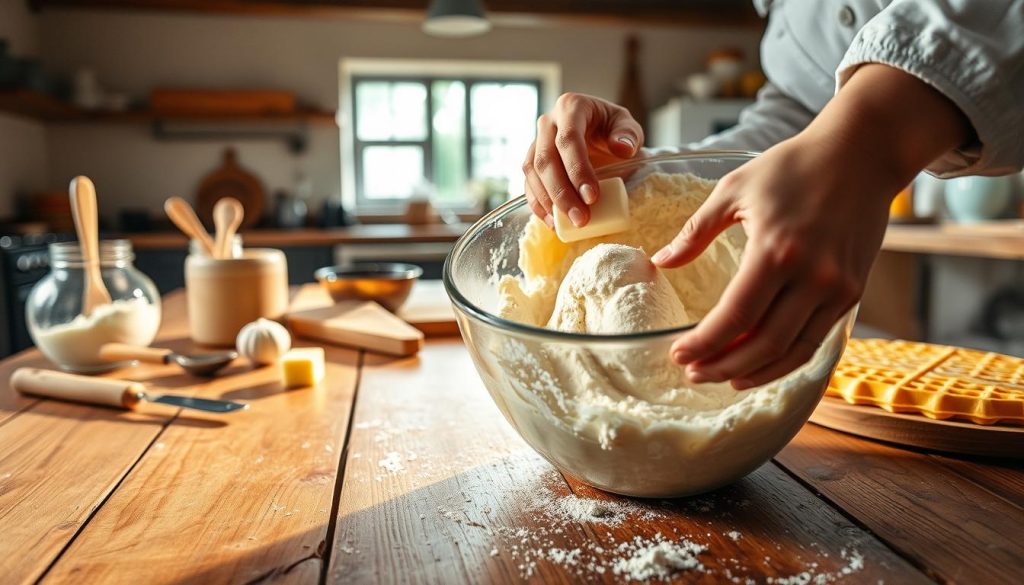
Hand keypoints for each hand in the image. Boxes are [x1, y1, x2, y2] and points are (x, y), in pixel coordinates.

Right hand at [523, 92, 643, 228]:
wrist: (600, 134)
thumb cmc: (613, 130)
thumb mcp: (627, 127)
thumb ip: (628, 135)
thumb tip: (622, 149)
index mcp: (571, 107)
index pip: (568, 139)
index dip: (577, 169)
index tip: (592, 197)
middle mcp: (547, 122)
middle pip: (546, 159)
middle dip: (562, 193)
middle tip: (581, 218)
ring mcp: (536, 142)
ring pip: (533, 173)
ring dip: (549, 202)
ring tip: (568, 224)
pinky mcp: (531, 163)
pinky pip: (528, 184)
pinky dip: (538, 206)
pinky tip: (553, 223)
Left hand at [652, 135, 888, 388]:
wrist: (862, 151)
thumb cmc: (793, 165)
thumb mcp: (734, 190)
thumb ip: (695, 231)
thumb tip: (661, 262)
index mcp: (775, 250)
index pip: (735, 316)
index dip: (704, 343)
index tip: (678, 355)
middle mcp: (811, 276)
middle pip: (763, 343)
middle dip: (723, 366)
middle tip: (694, 373)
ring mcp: (837, 288)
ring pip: (793, 351)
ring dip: (755, 372)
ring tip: (723, 378)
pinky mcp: (852, 292)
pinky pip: (815, 340)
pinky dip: (786, 359)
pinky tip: (761, 363)